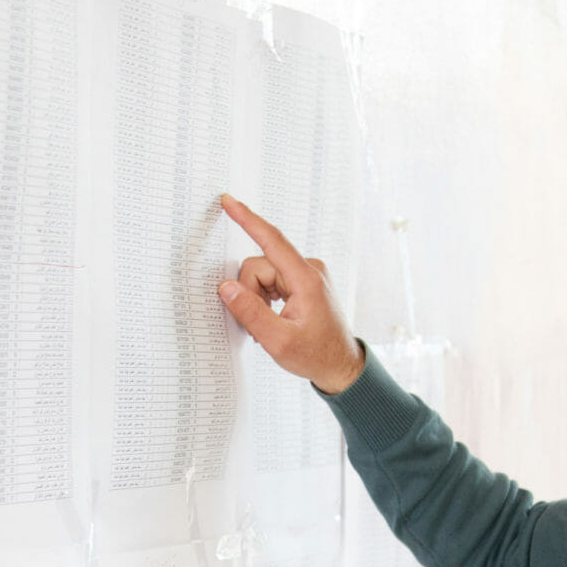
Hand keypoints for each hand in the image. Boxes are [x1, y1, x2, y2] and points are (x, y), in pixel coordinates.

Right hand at [216, 194, 364, 394]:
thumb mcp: (277, 341)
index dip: (248, 220)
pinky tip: (274, 317)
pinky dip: (266, 298)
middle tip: (257, 324)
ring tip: (269, 324)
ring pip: (263, 273)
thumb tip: (226, 287)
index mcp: (306, 279)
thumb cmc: (315, 355)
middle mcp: (309, 269)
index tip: (229, 201)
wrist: (340, 365)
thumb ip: (249, 312)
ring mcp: (308, 274)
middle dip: (250, 293)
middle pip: (259, 265)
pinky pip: (272, 279)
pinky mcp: (304, 280)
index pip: (271, 241)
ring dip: (257, 298)